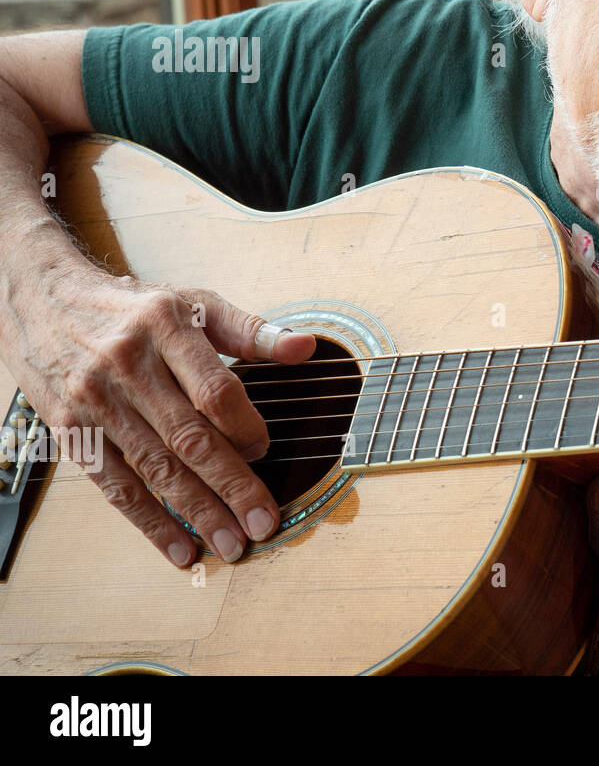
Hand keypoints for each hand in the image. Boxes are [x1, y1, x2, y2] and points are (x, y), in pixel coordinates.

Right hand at [7, 262, 314, 565]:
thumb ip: (251, 330)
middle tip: (263, 522)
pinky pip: (114, 485)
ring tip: (230, 544)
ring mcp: (96, 401)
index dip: (245, 426)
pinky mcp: (71, 430)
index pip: (214, 390)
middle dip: (231, 486)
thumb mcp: (194, 304)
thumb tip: (304, 347)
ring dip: (196, 512)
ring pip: (154, 467)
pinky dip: (149, 521)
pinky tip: (179, 548)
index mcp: (166, 327)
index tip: (266, 450)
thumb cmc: (134, 308)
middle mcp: (128, 365)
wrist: (44, 299)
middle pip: (189, 437)